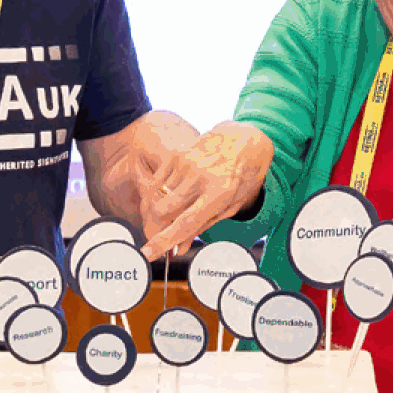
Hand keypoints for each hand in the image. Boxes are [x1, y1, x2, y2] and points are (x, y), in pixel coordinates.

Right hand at [141, 122, 274, 259]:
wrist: (243, 140)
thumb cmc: (242, 175)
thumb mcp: (230, 206)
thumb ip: (203, 225)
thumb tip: (180, 246)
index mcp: (220, 192)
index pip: (186, 222)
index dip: (164, 241)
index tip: (149, 253)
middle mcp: (200, 176)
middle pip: (162, 211)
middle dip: (154, 230)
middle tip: (159, 239)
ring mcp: (186, 163)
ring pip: (155, 198)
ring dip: (153, 216)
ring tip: (163, 222)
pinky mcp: (177, 155)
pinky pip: (155, 183)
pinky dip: (154, 198)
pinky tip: (164, 203)